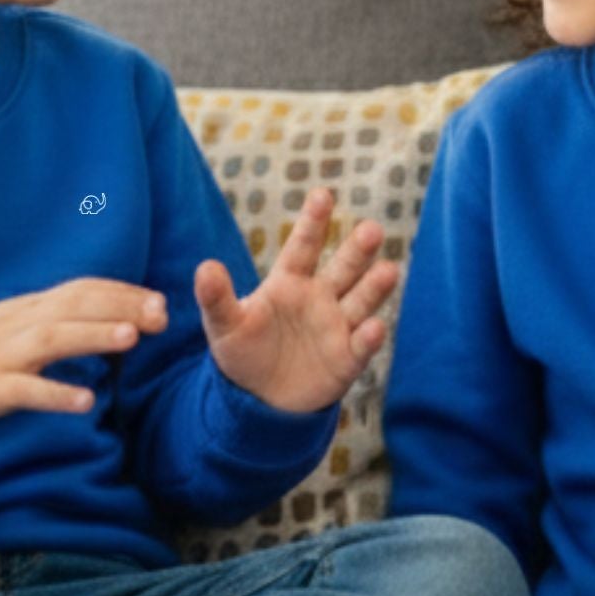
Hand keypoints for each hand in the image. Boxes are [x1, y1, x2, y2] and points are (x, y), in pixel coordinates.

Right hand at [0, 278, 168, 428]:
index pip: (81, 290)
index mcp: (27, 309)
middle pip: (74, 307)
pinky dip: (55, 394)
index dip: (121, 293)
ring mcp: (2, 356)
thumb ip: (52, 320)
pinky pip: (24, 391)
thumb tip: (100, 317)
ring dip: (93, 336)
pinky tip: (85, 403)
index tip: (160, 300)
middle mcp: (19, 325)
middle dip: (120, 308)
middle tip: (162, 315)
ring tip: (132, 339)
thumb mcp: (11, 326)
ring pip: (53, 339)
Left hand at [196, 188, 400, 413]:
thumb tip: (205, 267)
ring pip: (360, 301)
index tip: (323, 195)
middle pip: (343, 268)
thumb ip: (216, 297)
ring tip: (389, 270)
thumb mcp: (223, 326)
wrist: (259, 400)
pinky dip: (369, 337)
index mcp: (289, 282)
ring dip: (374, 287)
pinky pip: (361, 345)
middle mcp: (320, 298)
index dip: (313, 222)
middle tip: (372, 229)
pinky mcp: (347, 359)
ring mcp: (337, 327)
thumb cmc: (242, 352)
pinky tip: (374, 327)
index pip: (303, 247)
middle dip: (358, 250)